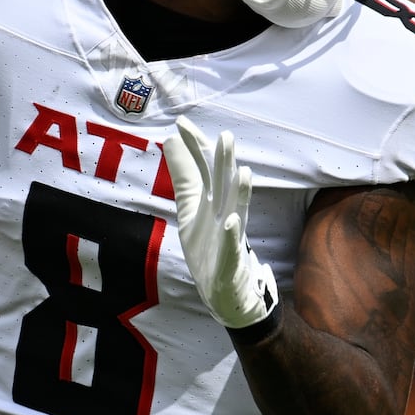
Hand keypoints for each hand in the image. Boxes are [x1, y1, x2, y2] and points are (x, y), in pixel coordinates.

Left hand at [162, 116, 278, 328]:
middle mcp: (224, 213)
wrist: (225, 290)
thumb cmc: (208, 244)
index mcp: (212, 200)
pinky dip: (232, 235)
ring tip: (244, 172)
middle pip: (224, 184)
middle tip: (225, 136)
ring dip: (241, 193)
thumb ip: (184, 176)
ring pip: (237, 210)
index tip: (181, 123)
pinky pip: (232, 247)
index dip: (194, 148)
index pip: (204, 169)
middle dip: (224, 162)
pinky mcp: (230, 262)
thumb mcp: (190, 208)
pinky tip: (231, 222)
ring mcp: (229, 237)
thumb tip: (170, 141)